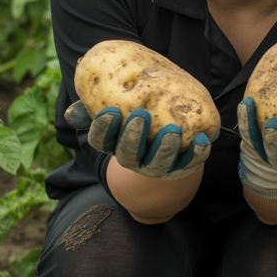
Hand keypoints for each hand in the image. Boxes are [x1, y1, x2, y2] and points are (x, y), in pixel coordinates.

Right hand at [64, 100, 214, 179]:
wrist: (170, 153)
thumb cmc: (139, 123)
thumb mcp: (117, 115)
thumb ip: (94, 110)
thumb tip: (73, 111)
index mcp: (116, 145)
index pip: (102, 141)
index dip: (103, 129)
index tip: (110, 111)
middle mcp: (135, 159)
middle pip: (129, 153)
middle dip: (134, 136)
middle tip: (141, 116)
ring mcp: (159, 166)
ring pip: (159, 162)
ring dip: (165, 147)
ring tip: (172, 131)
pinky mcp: (183, 166)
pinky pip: (190, 162)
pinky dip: (197, 152)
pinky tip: (203, 139)